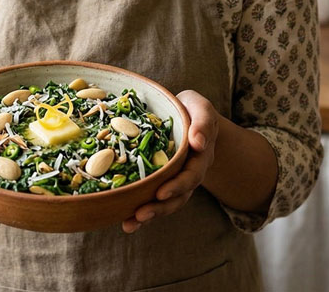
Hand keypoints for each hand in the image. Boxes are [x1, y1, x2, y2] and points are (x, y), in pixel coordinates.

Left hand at [122, 89, 219, 232]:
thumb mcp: (199, 106)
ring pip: (168, 203)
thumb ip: (202, 121)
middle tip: (141, 213)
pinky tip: (126, 223)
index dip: (178, 185)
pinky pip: (154, 201)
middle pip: (179, 195)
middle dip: (160, 206)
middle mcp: (190, 172)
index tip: (161, 192)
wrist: (187, 118)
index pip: (192, 174)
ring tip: (131, 223)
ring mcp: (177, 181)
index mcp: (200, 156)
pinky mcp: (161, 184)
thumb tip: (198, 143)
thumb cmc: (191, 110)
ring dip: (150, 214)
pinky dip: (141, 214)